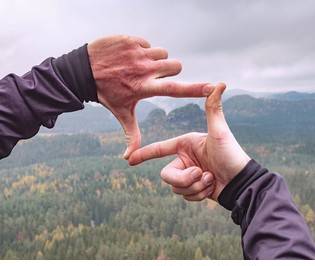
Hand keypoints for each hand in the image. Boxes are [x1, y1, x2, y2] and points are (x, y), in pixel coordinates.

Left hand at [87, 35, 213, 158]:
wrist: (83, 70)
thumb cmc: (106, 93)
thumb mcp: (121, 113)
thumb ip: (131, 135)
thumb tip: (129, 158)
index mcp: (144, 87)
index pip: (174, 89)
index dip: (195, 89)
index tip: (212, 87)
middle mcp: (144, 68)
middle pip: (175, 65)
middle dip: (169, 72)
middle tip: (153, 77)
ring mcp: (137, 52)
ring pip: (163, 54)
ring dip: (156, 61)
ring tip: (141, 68)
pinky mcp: (131, 39)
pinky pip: (149, 44)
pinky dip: (144, 51)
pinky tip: (131, 58)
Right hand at [128, 83, 250, 201]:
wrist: (241, 182)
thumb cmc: (231, 154)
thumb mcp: (219, 131)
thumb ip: (213, 108)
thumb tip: (220, 82)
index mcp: (185, 144)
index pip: (160, 148)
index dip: (145, 154)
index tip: (129, 160)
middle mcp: (185, 159)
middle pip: (167, 175)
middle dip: (184, 179)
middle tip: (201, 175)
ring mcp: (188, 175)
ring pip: (176, 187)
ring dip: (194, 187)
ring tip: (210, 179)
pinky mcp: (192, 188)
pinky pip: (184, 196)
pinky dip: (198, 195)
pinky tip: (211, 188)